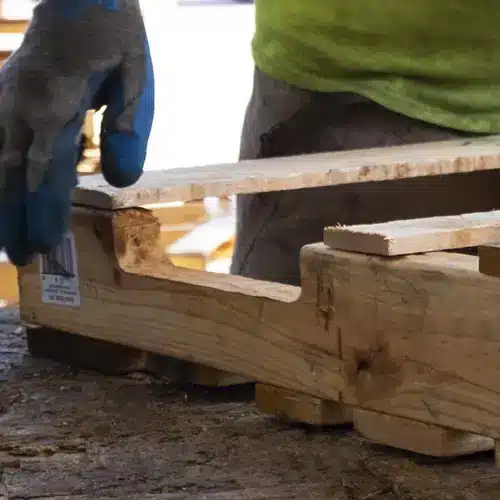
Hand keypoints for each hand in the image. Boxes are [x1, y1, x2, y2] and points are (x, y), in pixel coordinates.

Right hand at [0, 0, 154, 264]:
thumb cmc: (113, 34)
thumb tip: (122, 180)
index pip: (47, 169)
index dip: (44, 210)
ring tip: (3, 241)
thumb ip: (128, 127)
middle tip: (22, 259)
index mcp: (56, 103)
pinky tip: (0, 195)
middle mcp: (21, 104)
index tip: (46, 246)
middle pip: (11, 172)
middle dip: (15, 218)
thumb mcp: (135, 77)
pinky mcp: (4, 95)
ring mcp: (6, 98)